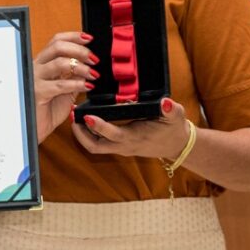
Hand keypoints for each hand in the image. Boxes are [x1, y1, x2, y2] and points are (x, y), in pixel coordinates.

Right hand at [33, 31, 95, 141]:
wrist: (32, 130)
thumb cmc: (46, 111)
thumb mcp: (64, 91)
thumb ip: (74, 78)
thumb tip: (88, 67)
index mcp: (42, 64)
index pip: (56, 41)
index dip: (73, 37)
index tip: (89, 38)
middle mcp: (37, 68)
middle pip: (58, 46)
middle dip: (80, 49)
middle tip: (93, 58)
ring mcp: (36, 79)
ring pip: (60, 62)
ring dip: (81, 66)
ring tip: (93, 74)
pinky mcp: (39, 93)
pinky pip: (61, 84)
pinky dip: (77, 83)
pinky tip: (87, 87)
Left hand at [72, 97, 192, 159]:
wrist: (177, 145)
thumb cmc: (174, 129)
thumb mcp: (176, 116)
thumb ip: (170, 110)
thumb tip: (165, 102)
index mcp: (135, 138)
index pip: (113, 134)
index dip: (99, 126)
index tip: (86, 115)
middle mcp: (125, 145)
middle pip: (96, 147)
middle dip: (81, 134)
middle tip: (72, 115)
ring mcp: (121, 147)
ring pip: (95, 146)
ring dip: (82, 134)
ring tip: (74, 116)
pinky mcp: (119, 145)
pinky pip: (99, 143)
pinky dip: (89, 133)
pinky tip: (84, 117)